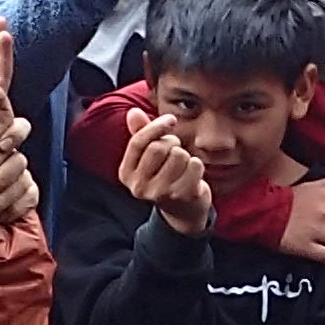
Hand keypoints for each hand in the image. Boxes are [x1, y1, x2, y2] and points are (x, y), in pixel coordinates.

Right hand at [119, 111, 214, 234]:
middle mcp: (139, 187)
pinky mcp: (182, 196)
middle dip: (172, 142)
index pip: (138, 142)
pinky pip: (195, 165)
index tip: (171, 119)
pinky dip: (197, 166)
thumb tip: (133, 112)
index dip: (155, 126)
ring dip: (185, 155)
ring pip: (179, 155)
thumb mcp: (149, 157)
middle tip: (176, 151)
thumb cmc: (164, 175)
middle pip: (159, 147)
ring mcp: (161, 194)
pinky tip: (193, 176)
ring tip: (183, 166)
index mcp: (126, 174)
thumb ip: (141, 134)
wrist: (183, 212)